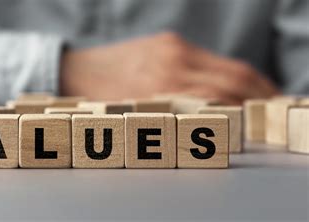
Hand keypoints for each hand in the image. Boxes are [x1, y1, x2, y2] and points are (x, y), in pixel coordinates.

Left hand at [59, 32, 279, 103]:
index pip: (219, 99)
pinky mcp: (169, 41)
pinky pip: (209, 58)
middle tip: (268, 112)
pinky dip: (229, 72)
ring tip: (260, 99)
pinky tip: (234, 84)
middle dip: (258, 97)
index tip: (256, 125)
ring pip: (227, 66)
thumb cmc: (100, 99)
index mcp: (160, 89)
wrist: (75, 69)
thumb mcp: (133, 117)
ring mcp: (172, 49)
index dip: (244, 113)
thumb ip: (170, 120)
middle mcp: (171, 65)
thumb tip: (204, 128)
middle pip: (233, 80)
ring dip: (250, 84)